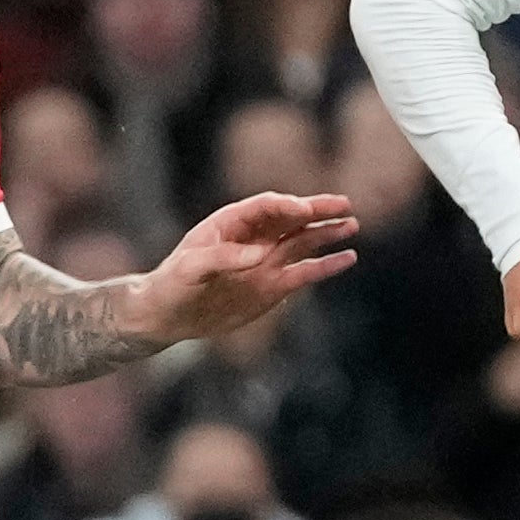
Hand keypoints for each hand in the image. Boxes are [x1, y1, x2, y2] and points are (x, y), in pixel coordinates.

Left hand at [142, 189, 359, 346]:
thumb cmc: (172, 284)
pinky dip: (326, 266)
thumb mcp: (190, 269)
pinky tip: (347, 257)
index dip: (286, 206)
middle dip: (317, 210)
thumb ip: (224, 258)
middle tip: (344, 204)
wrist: (168, 315)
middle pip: (292, 218)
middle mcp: (254, 238)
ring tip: (352, 224)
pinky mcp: (273, 287)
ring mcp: (266, 262)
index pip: (266, 207)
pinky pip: (305, 273)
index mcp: (232, 223)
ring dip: (327, 233)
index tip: (304, 210)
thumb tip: (260, 255)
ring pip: (303, 241)